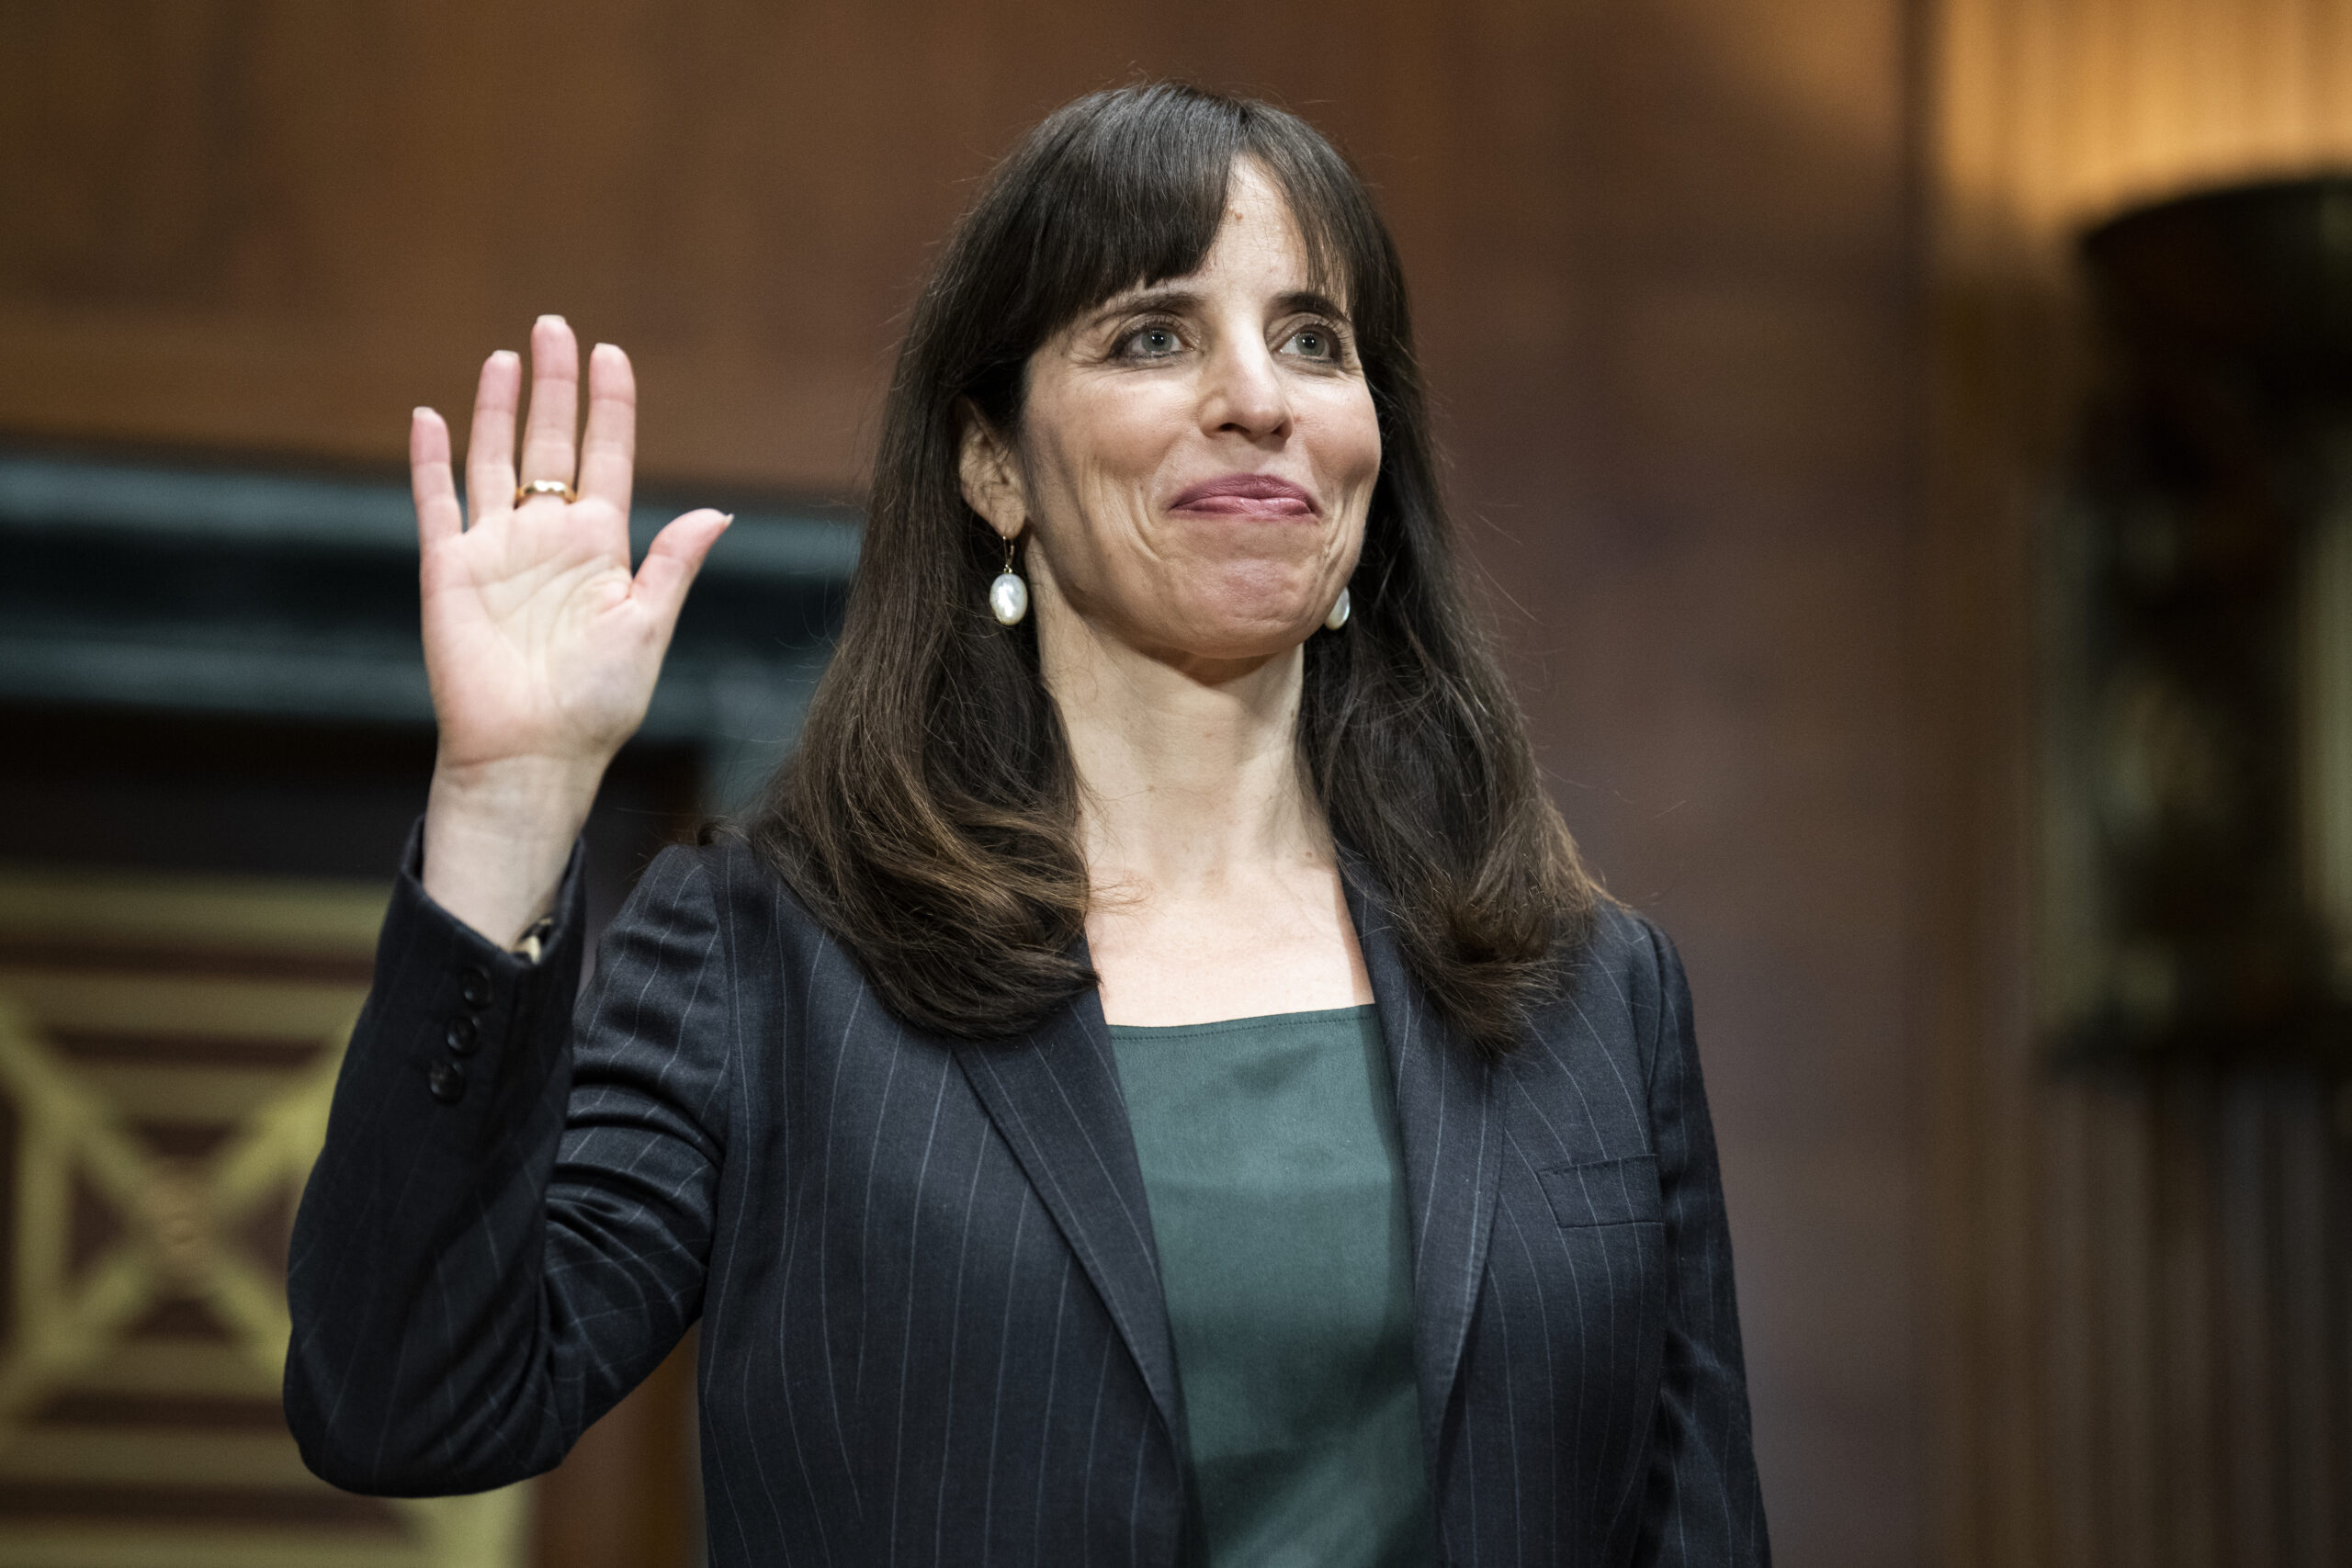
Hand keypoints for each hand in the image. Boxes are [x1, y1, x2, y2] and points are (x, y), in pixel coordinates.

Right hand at [413, 316, 728, 942]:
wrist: (532, 755)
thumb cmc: (597, 704)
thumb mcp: (646, 626)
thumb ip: (673, 564)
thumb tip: (719, 512)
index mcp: (602, 547)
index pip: (607, 457)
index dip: (610, 406)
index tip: (612, 354)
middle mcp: (548, 538)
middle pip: (551, 443)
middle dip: (555, 386)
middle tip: (555, 326)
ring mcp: (496, 549)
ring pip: (494, 459)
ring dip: (499, 408)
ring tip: (507, 355)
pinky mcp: (448, 569)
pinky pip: (435, 502)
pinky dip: (430, 459)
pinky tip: (430, 414)